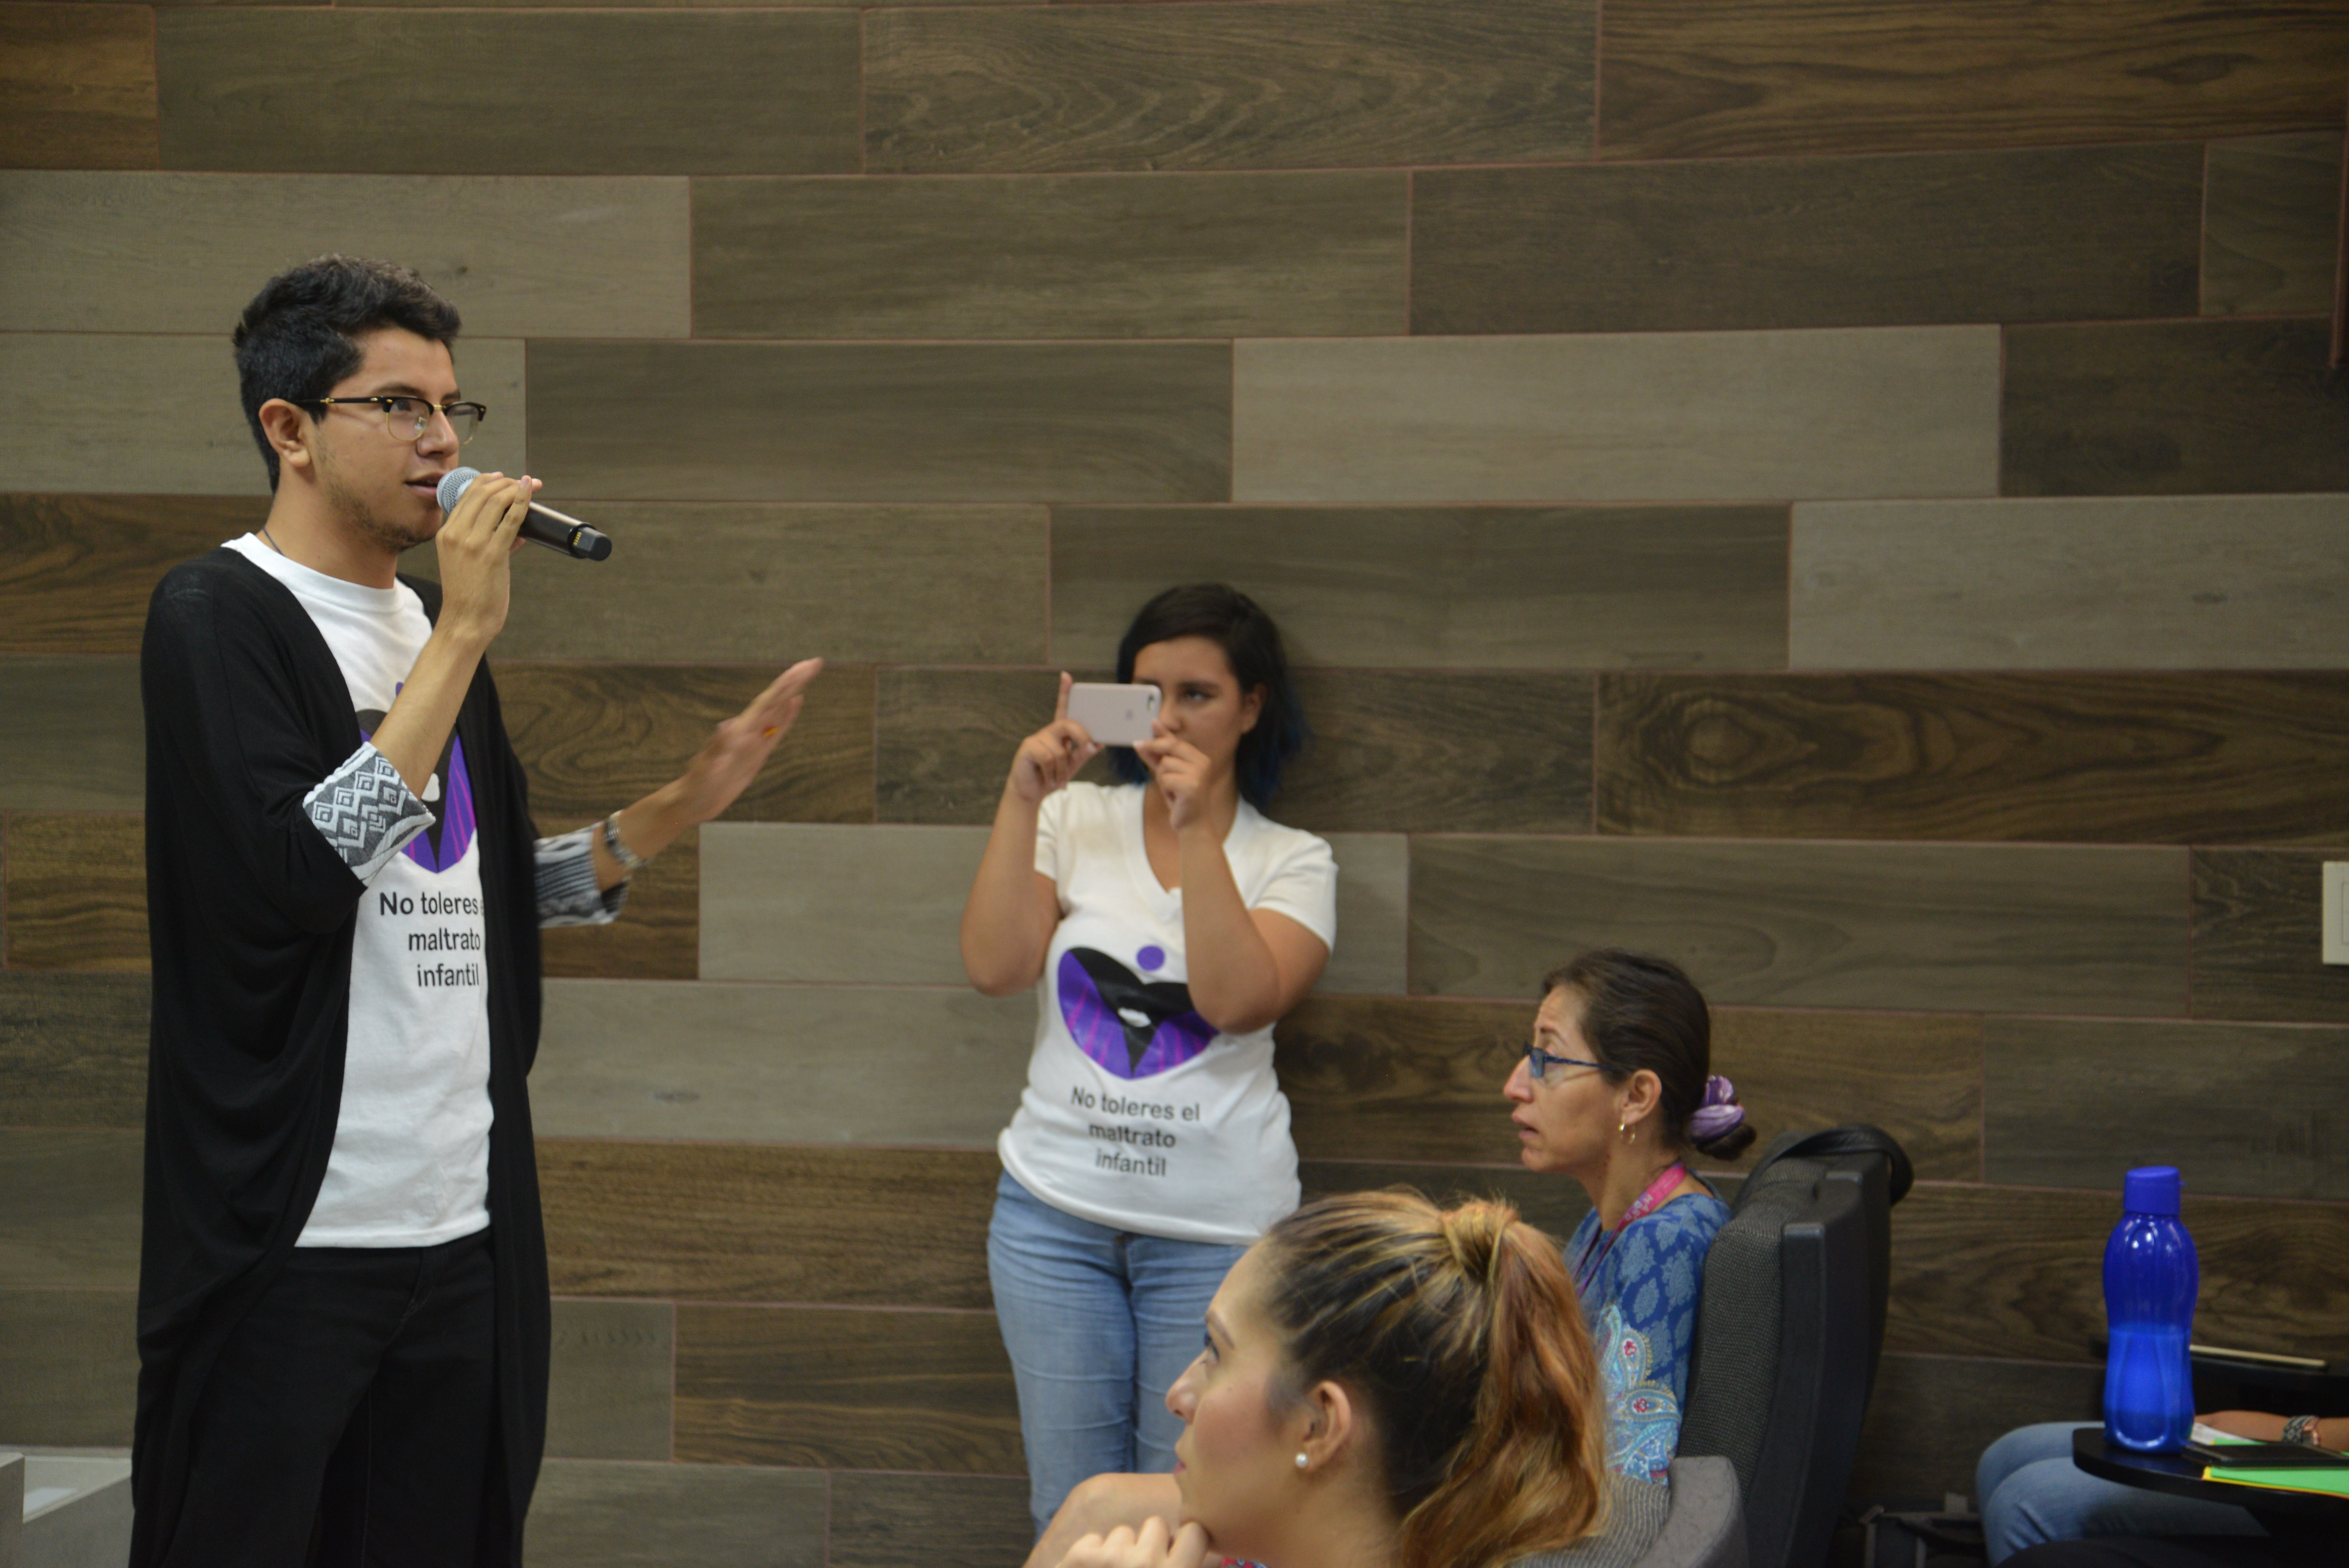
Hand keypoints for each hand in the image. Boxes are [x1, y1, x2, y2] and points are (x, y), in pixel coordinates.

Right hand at [433, 472, 534, 646]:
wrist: (465, 621)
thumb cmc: (470, 595)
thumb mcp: (468, 562)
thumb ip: (489, 542)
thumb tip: (517, 532)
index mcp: (446, 534)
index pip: (467, 495)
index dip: (488, 480)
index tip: (506, 478)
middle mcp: (456, 534)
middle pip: (482, 492)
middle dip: (506, 482)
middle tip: (525, 482)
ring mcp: (472, 543)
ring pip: (496, 501)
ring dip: (517, 488)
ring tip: (531, 485)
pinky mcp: (492, 554)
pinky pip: (511, 520)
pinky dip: (523, 502)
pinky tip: (531, 493)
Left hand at [663, 659, 825, 826]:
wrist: (692, 802)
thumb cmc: (696, 788)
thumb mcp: (705, 771)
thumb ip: (715, 750)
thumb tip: (726, 727)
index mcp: (739, 731)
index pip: (767, 702)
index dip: (786, 684)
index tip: (804, 668)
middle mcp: (748, 730)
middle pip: (775, 700)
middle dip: (794, 681)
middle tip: (814, 663)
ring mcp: (753, 741)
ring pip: (777, 711)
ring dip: (792, 692)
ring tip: (807, 675)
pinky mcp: (756, 753)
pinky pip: (776, 730)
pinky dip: (787, 715)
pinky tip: (795, 703)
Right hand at [1009, 672, 1100, 805]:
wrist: (1031, 794)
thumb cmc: (1052, 777)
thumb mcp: (1073, 765)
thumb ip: (1084, 753)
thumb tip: (1098, 743)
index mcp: (1060, 733)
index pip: (1063, 708)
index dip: (1064, 692)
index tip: (1066, 676)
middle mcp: (1048, 732)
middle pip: (1067, 724)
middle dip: (1082, 736)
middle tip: (1089, 749)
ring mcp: (1036, 739)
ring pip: (1059, 749)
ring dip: (1064, 770)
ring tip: (1060, 781)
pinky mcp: (1027, 748)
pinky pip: (1047, 758)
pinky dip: (1053, 773)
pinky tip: (1051, 780)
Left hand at [1054, 1518, 1215, 1567]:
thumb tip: (1192, 1559)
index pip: (1195, 1533)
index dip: (1185, 1543)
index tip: (1176, 1556)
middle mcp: (1145, 1564)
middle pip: (1157, 1525)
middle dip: (1150, 1544)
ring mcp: (1110, 1558)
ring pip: (1124, 1532)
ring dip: (1120, 1552)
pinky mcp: (1080, 1557)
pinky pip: (1095, 1538)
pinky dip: (1092, 1556)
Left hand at [1133, 725, 1211, 831]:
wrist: (1193, 825)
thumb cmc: (1180, 799)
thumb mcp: (1167, 775)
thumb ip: (1157, 758)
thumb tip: (1142, 741)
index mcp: (1200, 758)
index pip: (1176, 742)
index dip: (1162, 734)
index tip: (1152, 722)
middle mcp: (1202, 763)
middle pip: (1170, 747)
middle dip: (1153, 750)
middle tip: (1138, 746)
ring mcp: (1198, 774)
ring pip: (1164, 764)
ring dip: (1161, 778)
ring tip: (1172, 790)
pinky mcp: (1191, 786)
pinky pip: (1165, 779)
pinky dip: (1165, 789)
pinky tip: (1174, 797)